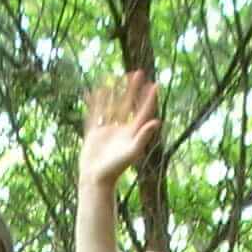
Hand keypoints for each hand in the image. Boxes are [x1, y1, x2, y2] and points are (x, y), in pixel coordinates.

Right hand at [80, 72, 160, 187]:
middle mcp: (121, 130)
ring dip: (115, 92)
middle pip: (129, 105)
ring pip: (112, 106)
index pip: (143, 112)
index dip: (149, 99)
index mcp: (132, 134)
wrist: (96, 179)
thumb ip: (144, 136)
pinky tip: (97, 90)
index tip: (155, 84)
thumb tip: (157, 121)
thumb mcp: (132, 151)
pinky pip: (95, 114)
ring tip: (117, 77)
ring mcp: (107, 130)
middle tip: (138, 73)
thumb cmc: (115, 168)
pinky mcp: (94, 133)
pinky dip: (96, 102)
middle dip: (133, 90)